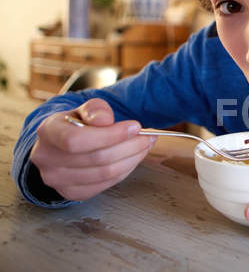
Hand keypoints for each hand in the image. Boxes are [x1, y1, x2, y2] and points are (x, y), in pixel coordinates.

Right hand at [29, 98, 155, 201]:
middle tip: (148, 136)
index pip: (76, 140)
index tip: (135, 126)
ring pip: (105, 173)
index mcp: (48, 132)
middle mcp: (46, 158)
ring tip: (144, 145)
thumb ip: (95, 109)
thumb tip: (105, 120)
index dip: (110, 135)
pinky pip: (106, 184)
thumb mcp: (85, 109)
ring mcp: (56, 180)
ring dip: (132, 158)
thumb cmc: (76, 123)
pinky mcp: (71, 193)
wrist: (62, 143)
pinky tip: (133, 158)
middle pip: (97, 158)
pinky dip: (125, 170)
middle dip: (130, 146)